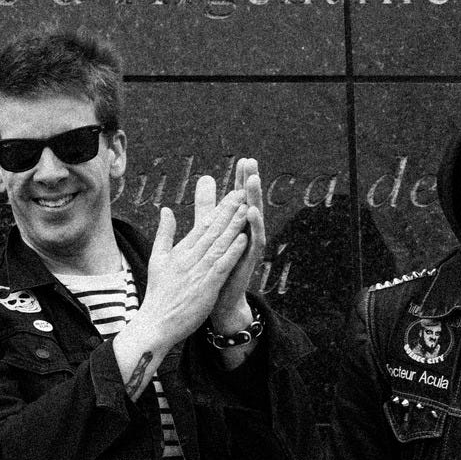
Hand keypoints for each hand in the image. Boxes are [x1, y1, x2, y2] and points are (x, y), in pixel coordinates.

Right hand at [114, 179, 248, 393]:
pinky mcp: (205, 287)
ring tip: (247, 209)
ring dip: (234, 226)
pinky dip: (232, 250)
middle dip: (229, 210)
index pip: (202, 225)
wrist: (155, 323)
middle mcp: (188, 258)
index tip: (232, 194)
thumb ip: (164, 233)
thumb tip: (165, 209)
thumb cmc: (158, 294)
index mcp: (179, 251)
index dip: (220, 208)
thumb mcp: (157, 259)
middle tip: (242, 192)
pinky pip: (221, 265)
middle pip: (212, 230)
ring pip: (219, 244)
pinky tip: (243, 238)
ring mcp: (197, 272)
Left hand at [204, 158, 266, 337]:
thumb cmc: (215, 264)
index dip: (241, 179)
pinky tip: (251, 211)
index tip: (243, 159)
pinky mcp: (249, 259)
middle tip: (252, 163)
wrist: (218, 300)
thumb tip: (205, 178)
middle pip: (249, 202)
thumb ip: (207, 205)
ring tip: (254, 180)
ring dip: (254, 198)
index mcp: (235, 224)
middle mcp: (246, 232)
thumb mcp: (209, 229)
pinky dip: (254, 225)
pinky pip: (254, 240)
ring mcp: (249, 245)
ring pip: (255, 217)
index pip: (239, 197)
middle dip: (251, 182)